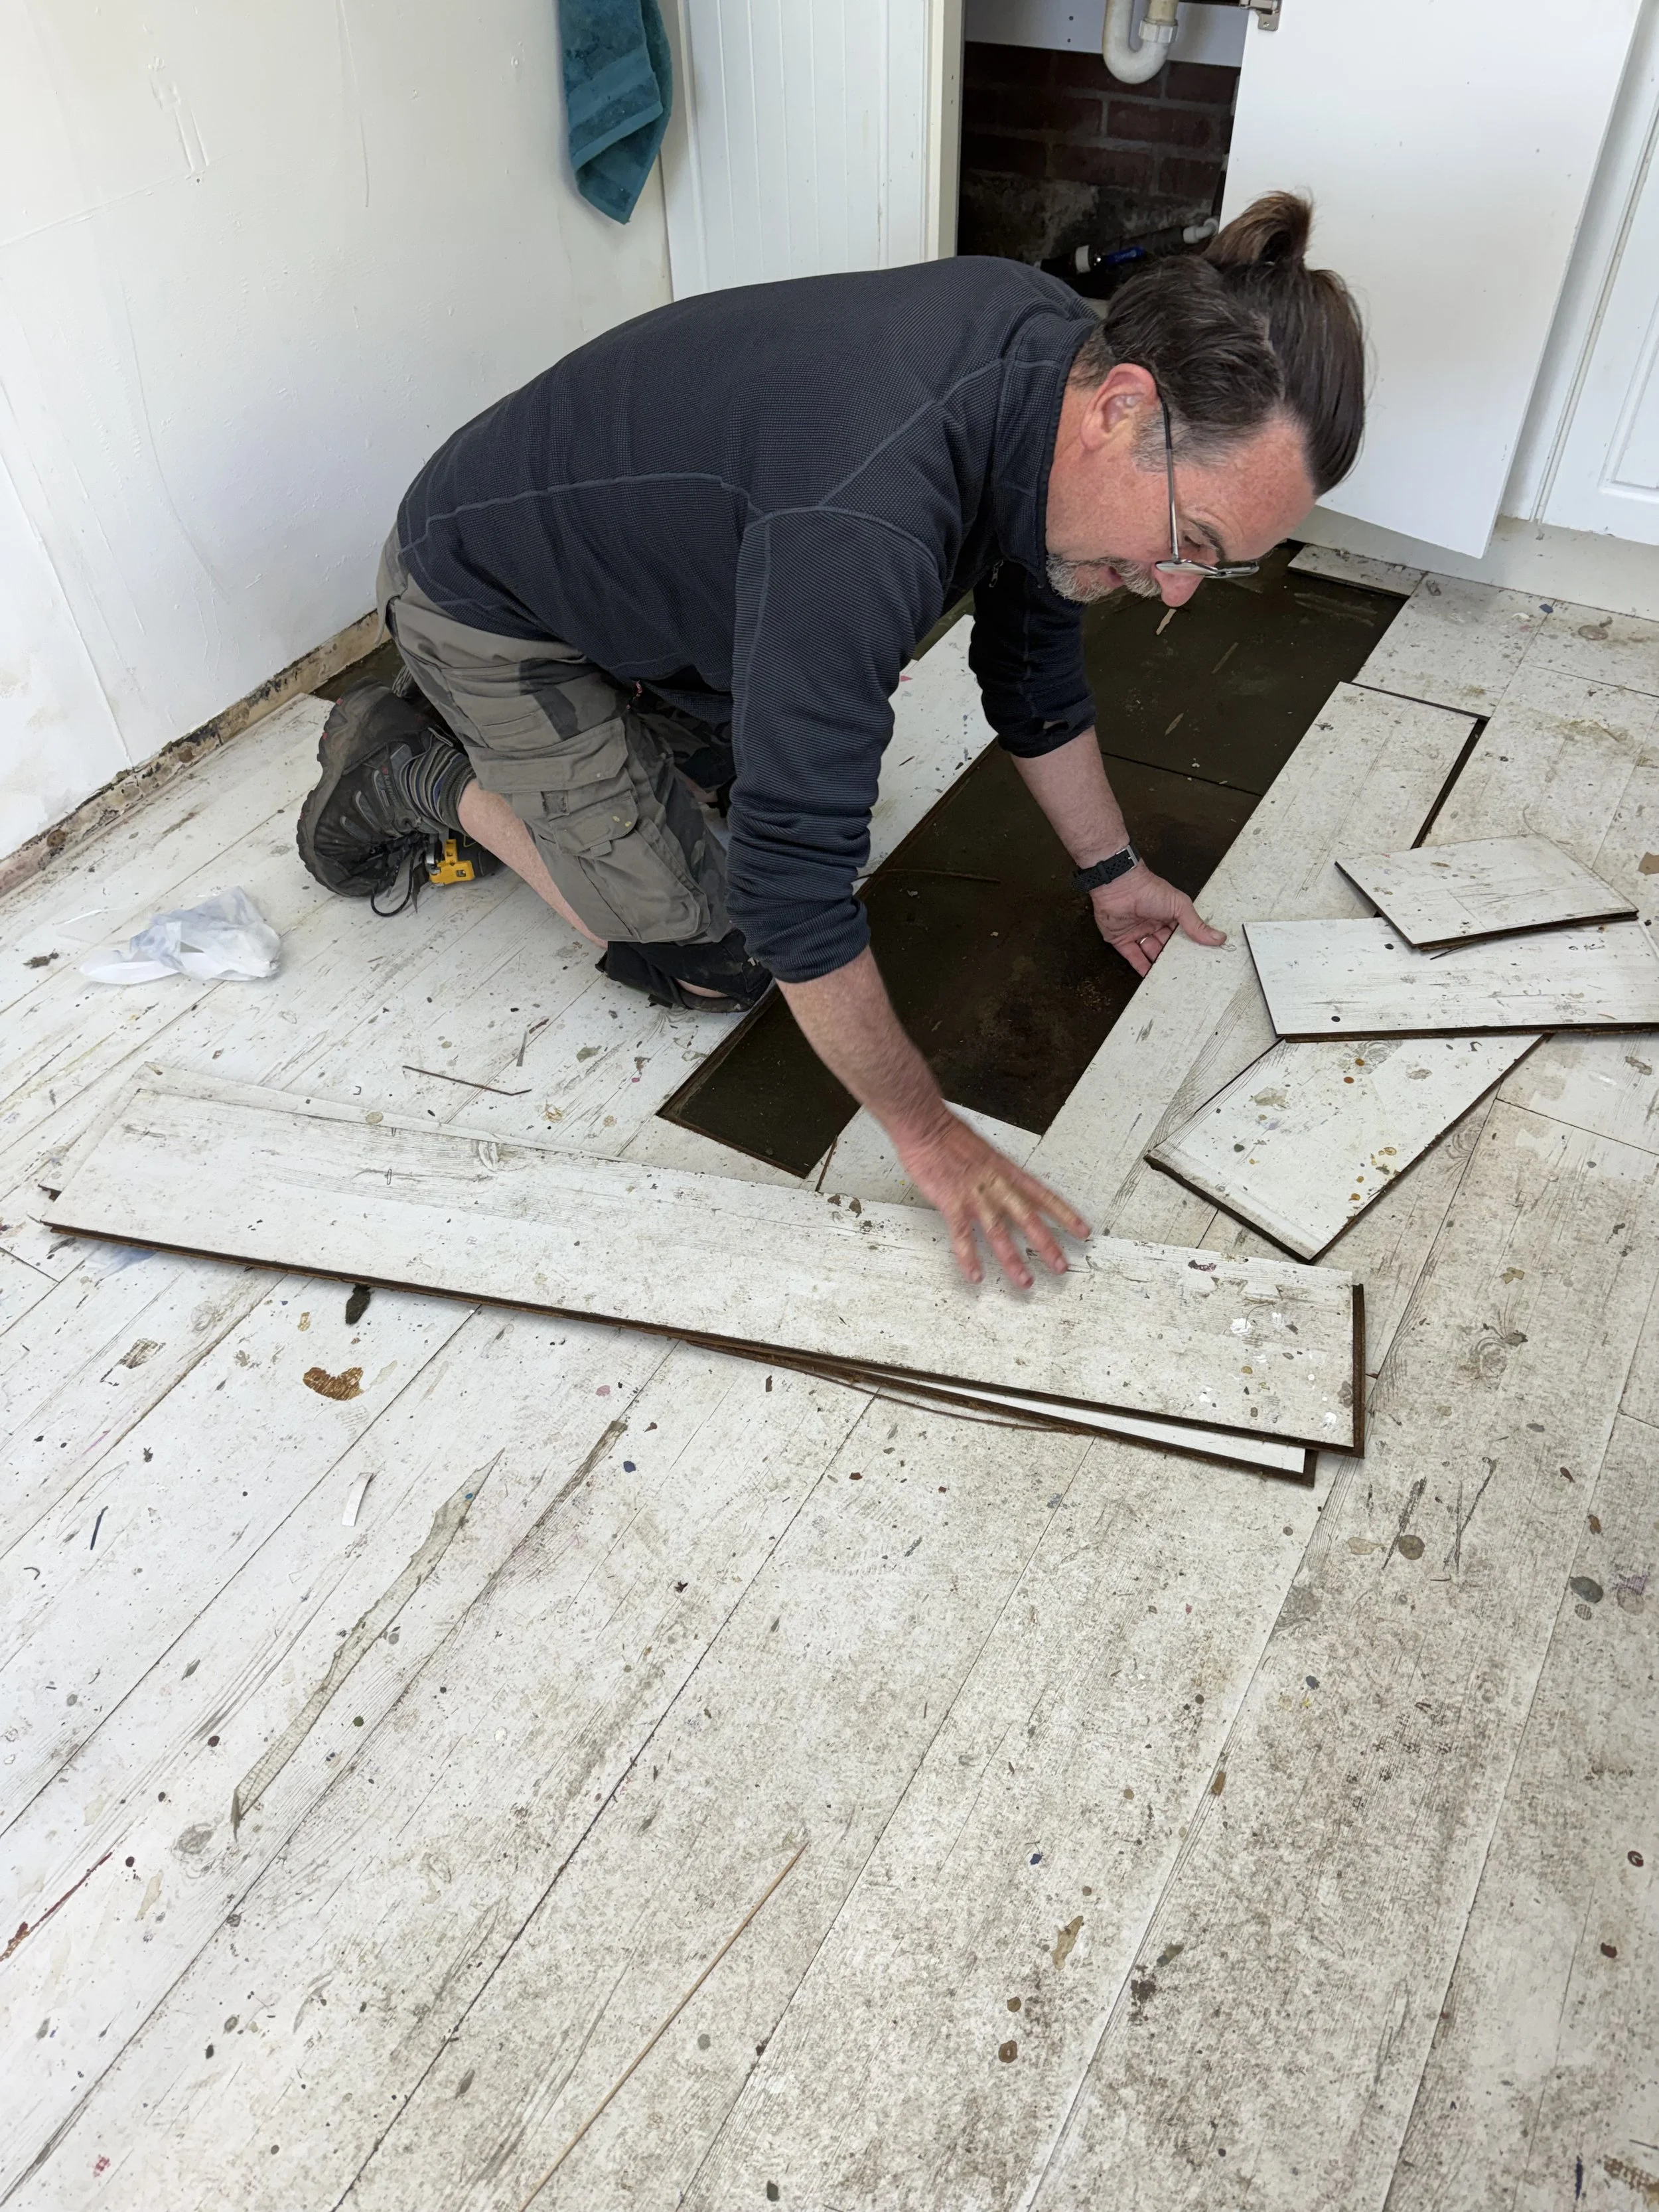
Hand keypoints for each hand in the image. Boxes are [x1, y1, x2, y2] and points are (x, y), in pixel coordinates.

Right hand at [894, 1111, 1090, 1288]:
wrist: (926, 1126)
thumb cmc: (951, 1135)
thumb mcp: (987, 1151)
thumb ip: (999, 1172)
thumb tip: (1008, 1185)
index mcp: (1007, 1171)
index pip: (1044, 1196)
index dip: (1065, 1215)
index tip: (1082, 1230)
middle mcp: (996, 1185)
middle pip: (1028, 1219)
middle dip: (1047, 1245)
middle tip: (1060, 1266)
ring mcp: (975, 1196)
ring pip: (1000, 1232)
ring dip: (1013, 1259)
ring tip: (1025, 1281)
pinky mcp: (952, 1203)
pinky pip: (962, 1236)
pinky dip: (969, 1258)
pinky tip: (975, 1275)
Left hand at [1090, 861, 1225, 976]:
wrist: (1119, 887)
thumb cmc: (1148, 890)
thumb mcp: (1179, 906)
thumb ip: (1196, 924)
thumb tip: (1218, 937)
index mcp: (1169, 914)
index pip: (1182, 934)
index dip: (1190, 947)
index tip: (1201, 961)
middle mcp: (1154, 924)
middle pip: (1167, 946)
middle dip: (1176, 959)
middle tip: (1188, 975)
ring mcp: (1138, 933)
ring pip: (1151, 953)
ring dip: (1160, 965)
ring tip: (1172, 980)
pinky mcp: (1121, 940)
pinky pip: (1133, 957)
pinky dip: (1142, 968)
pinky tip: (1152, 978)